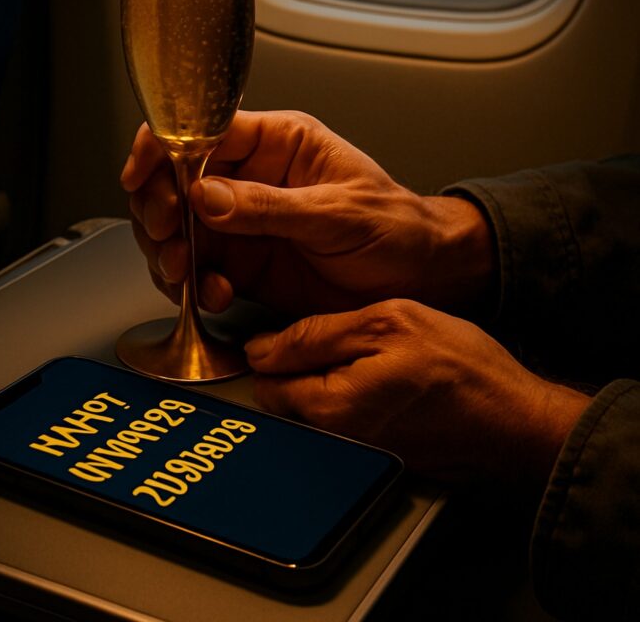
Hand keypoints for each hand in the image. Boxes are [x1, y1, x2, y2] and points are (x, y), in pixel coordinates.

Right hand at [121, 111, 495, 318]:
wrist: (421, 280)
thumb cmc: (396, 228)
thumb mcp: (339, 213)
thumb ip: (271, 207)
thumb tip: (206, 196)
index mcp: (277, 143)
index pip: (202, 128)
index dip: (163, 147)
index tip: (143, 175)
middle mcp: (251, 178)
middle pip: (175, 179)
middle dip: (158, 207)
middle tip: (168, 235)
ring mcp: (243, 223)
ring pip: (177, 227)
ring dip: (168, 251)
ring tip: (184, 273)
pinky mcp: (243, 264)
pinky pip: (196, 270)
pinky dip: (191, 286)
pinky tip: (210, 295)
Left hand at [245, 299, 591, 485]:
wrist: (514, 420)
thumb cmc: (461, 368)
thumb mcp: (387, 321)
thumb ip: (317, 334)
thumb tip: (262, 348)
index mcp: (329, 405)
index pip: (264, 377)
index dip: (274, 344)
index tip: (298, 327)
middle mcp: (333, 440)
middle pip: (285, 396)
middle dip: (298, 365)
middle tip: (342, 337)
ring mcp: (354, 452)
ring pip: (314, 407)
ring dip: (326, 380)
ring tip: (369, 357)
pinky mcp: (376, 455)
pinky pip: (344, 421)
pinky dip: (353, 397)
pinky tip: (385, 379)